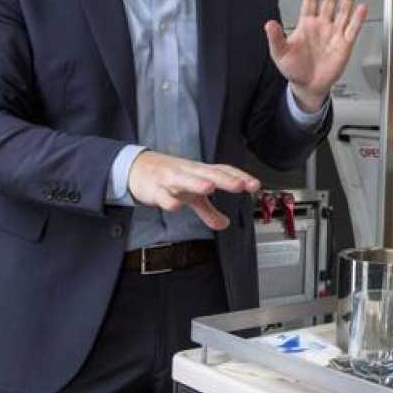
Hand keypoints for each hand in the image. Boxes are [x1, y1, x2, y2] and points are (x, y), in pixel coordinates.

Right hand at [126, 151, 260, 229]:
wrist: (137, 167)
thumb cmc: (169, 178)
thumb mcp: (191, 195)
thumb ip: (208, 211)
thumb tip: (225, 224)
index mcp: (201, 172)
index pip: (223, 171)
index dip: (239, 176)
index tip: (255, 185)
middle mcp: (189, 173)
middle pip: (209, 174)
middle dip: (225, 179)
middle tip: (240, 185)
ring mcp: (171, 180)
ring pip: (185, 180)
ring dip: (197, 183)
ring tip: (210, 188)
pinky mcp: (154, 189)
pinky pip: (162, 195)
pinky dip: (168, 200)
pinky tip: (175, 206)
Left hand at [265, 0, 367, 111]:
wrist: (308, 86)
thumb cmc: (294, 69)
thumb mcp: (280, 53)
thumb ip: (276, 38)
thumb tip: (269, 24)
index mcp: (306, 24)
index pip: (310, 1)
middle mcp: (322, 26)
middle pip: (328, 2)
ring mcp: (334, 34)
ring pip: (343, 12)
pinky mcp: (345, 45)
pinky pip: (352, 30)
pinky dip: (357, 19)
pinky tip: (361, 8)